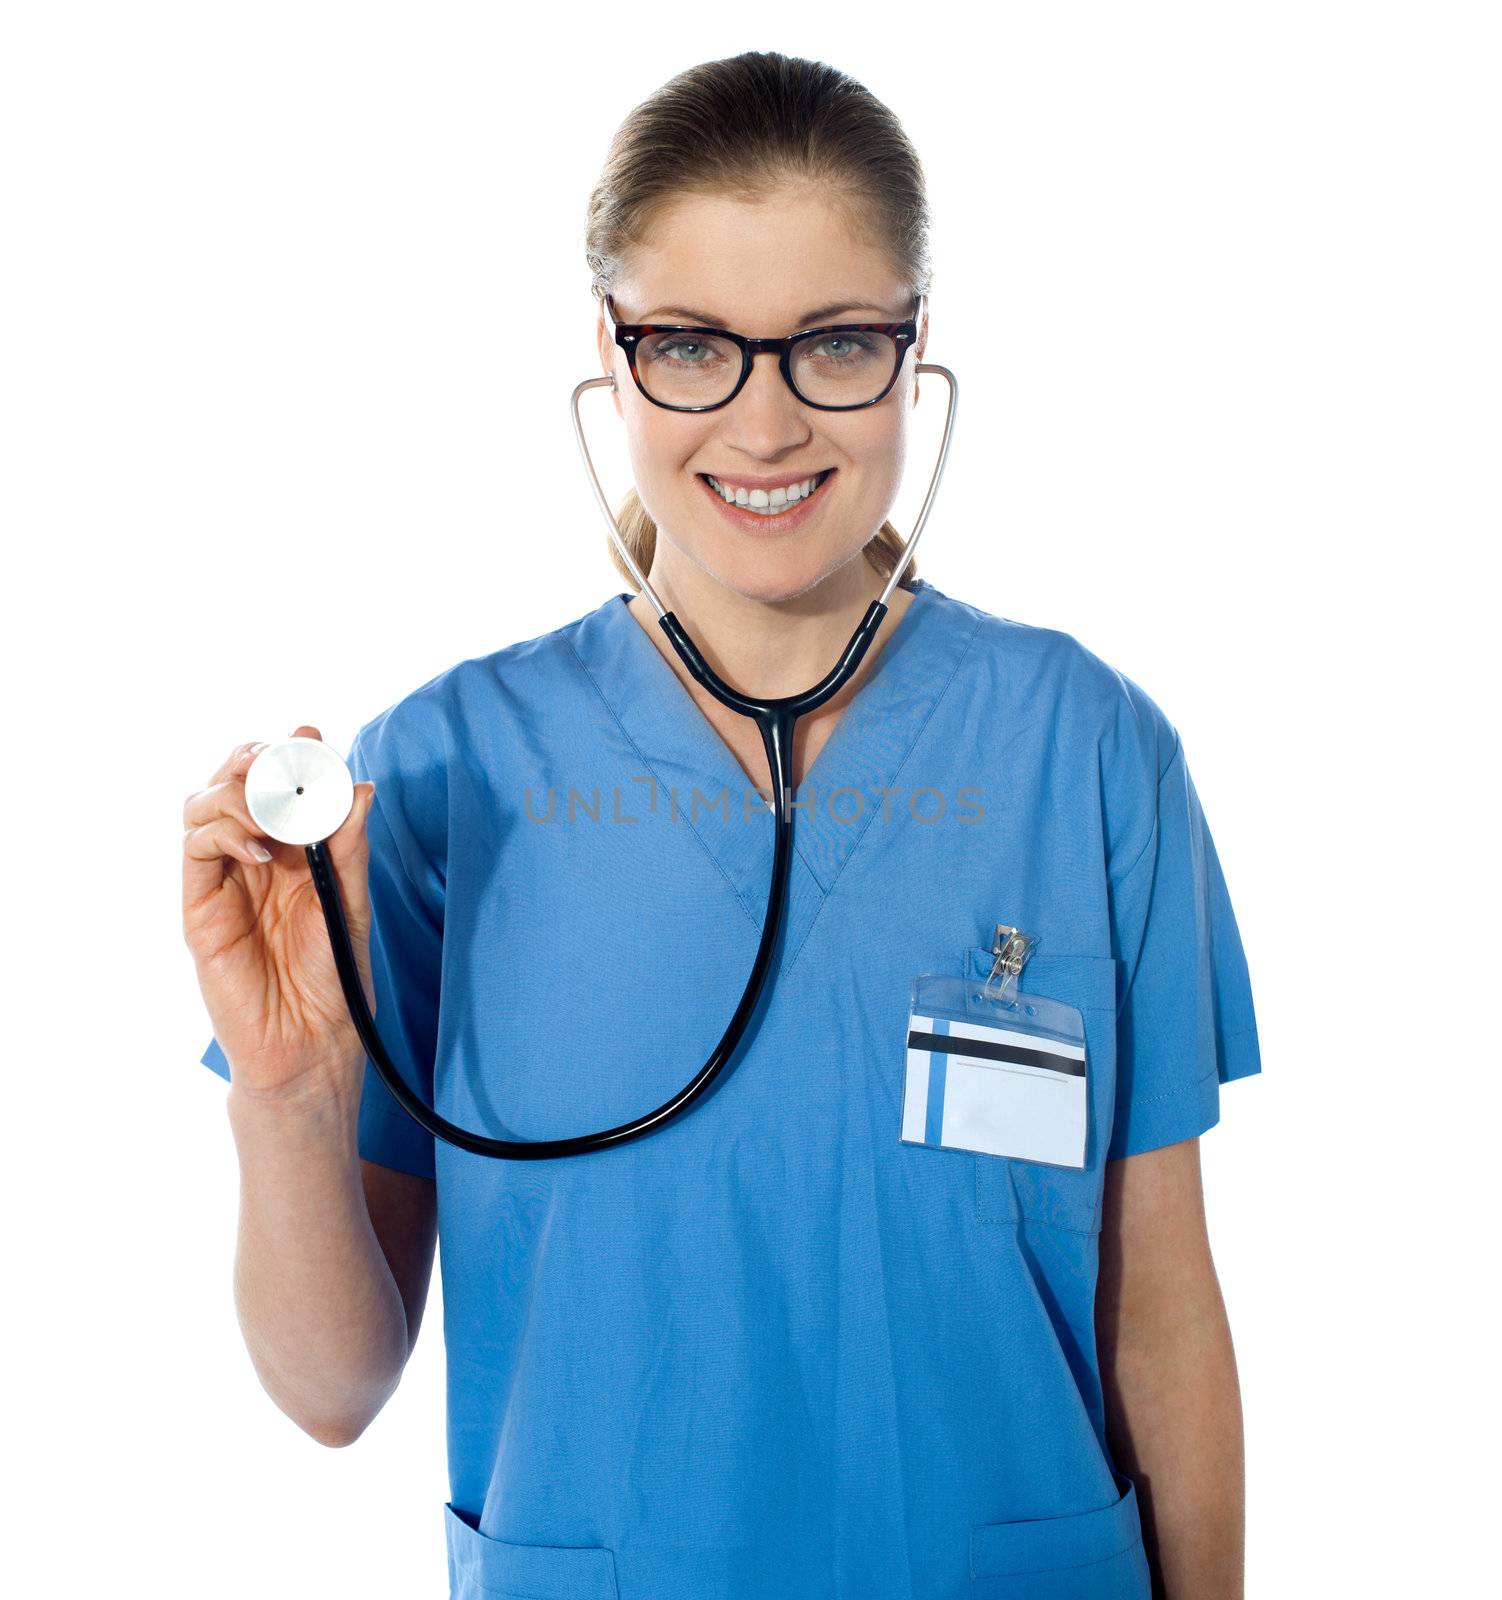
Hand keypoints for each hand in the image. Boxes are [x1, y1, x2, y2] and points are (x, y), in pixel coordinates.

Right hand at [182, 725, 377, 1106]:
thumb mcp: (351, 901)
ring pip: (203, 806)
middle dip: (254, 760)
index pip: (278, 787)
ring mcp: (222, 881)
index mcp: (293, 853)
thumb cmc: (334, 979)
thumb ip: (349, 847)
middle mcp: (253, 859)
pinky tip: (261, 849)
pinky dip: (223, 832)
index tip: (310, 737)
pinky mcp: (200, 909)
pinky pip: (196, 850)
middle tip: (282, 760)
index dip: (288, 756)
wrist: (311, 1043)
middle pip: (232, 784)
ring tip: (274, 814)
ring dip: (237, 792)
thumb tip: (361, 788)